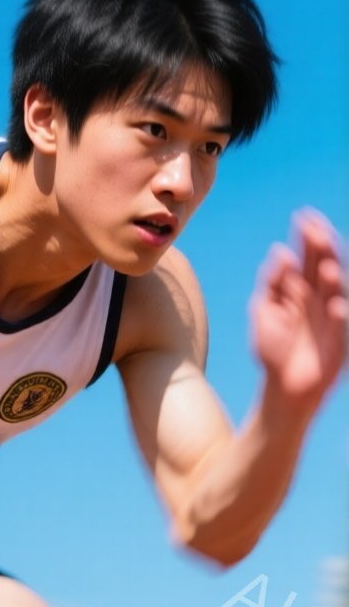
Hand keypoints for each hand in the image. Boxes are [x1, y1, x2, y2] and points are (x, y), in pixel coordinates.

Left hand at [250, 209, 346, 410]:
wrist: (282, 389)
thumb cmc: (272, 351)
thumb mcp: (264, 312)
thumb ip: (271, 283)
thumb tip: (280, 251)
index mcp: (302, 291)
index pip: (309, 258)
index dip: (307, 238)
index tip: (303, 216)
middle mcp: (320, 301)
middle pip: (325, 270)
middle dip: (324, 252)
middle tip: (318, 232)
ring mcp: (331, 321)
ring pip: (337, 295)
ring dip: (334, 282)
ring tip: (327, 267)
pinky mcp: (339, 345)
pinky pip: (342, 330)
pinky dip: (340, 318)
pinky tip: (336, 307)